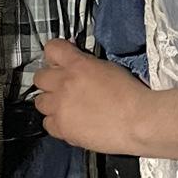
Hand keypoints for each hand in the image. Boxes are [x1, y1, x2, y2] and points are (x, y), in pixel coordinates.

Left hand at [32, 39, 151, 153]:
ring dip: (51, 103)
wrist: (138, 121)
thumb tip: (78, 65)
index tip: (59, 61)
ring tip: (67, 108)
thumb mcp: (109, 68)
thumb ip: (87, 65)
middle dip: (50, 81)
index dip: (54, 55)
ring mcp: (60, 107)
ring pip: (40, 102)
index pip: (51, 48)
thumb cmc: (131, 94)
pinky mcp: (62, 128)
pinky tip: (71, 123)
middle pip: (39, 77)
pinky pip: (48, 124)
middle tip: (63, 87)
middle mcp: (64, 84)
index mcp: (77, 64)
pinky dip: (57, 123)